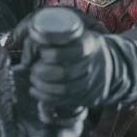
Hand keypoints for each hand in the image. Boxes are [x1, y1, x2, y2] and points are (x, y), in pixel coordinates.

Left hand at [20, 8, 136, 117]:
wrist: (111, 66)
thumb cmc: (84, 47)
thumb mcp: (79, 35)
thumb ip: (57, 35)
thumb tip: (25, 38)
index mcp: (90, 45)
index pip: (73, 50)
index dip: (53, 53)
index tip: (41, 53)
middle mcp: (93, 64)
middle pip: (65, 73)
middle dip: (43, 72)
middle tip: (33, 70)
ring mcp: (92, 83)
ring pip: (64, 90)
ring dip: (43, 87)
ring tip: (34, 81)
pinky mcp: (87, 97)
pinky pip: (65, 101)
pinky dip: (47, 98)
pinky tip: (37, 92)